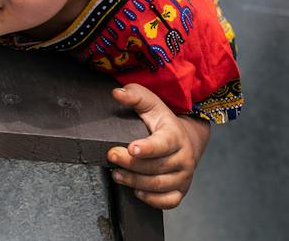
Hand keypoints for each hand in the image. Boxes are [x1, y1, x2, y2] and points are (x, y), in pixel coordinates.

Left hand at [106, 83, 211, 209]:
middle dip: (131, 164)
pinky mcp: (181, 190)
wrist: (184, 138)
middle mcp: (183, 158)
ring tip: (116, 174)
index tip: (131, 148)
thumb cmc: (161, 120)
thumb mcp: (149, 102)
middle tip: (111, 156)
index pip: (164, 144)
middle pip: (157, 166)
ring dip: (136, 181)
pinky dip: (153, 200)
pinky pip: (169, 201)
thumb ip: (133, 95)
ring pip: (160, 185)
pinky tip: (136, 191)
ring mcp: (184, 176)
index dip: (148, 148)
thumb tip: (117, 94)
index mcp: (175, 136)